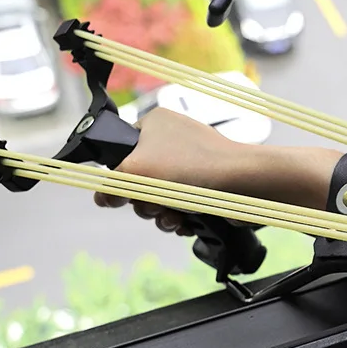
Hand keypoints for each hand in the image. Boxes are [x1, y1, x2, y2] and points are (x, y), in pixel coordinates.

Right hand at [93, 107, 337, 234]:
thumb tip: (102, 198)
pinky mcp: (205, 186)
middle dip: (145, 202)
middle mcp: (172, 141)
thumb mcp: (137, 171)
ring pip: (159, 198)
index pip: (120, 150)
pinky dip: (181, 218)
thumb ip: (112, 184)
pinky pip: (180, 207)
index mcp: (154, 124)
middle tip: (157, 204)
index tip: (126, 192)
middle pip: (139, 181)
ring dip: (162, 215)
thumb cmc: (192, 168)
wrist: (244, 184)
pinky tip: (188, 223)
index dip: (121, 177)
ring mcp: (190, 165)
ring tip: (176, 217)